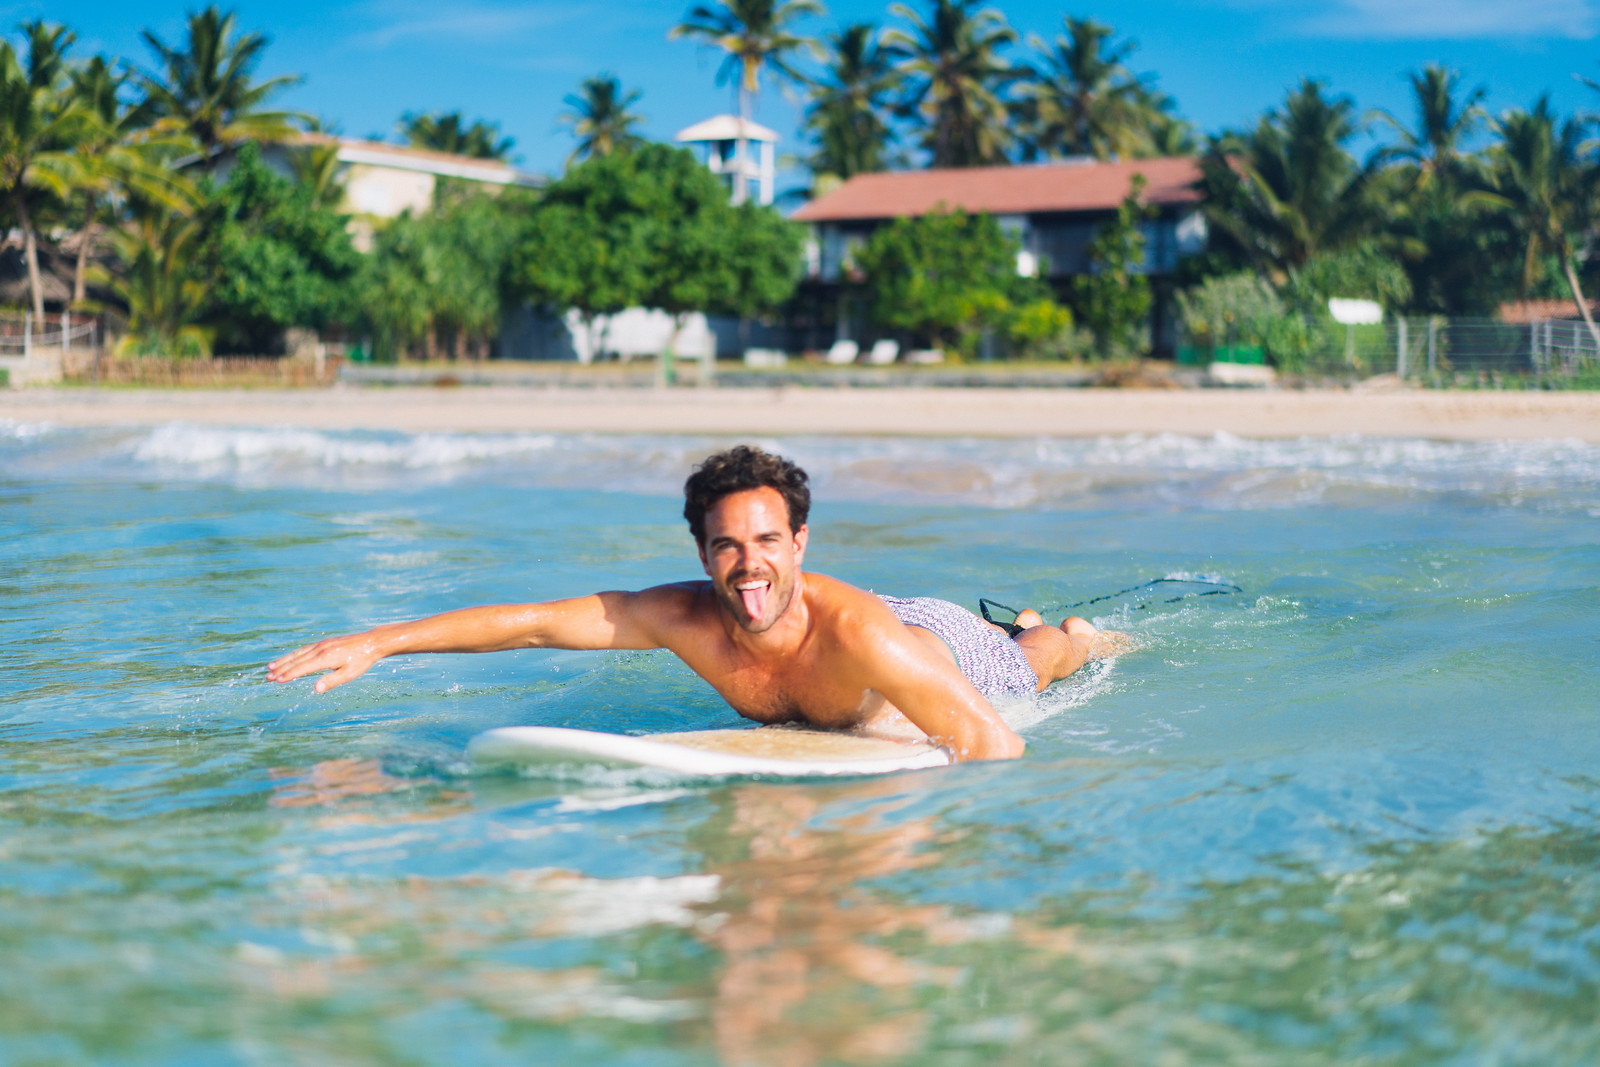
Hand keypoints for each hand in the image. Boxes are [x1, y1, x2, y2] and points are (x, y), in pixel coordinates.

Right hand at [266, 631, 385, 692]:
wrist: (371, 642)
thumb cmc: (361, 660)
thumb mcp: (349, 674)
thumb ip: (332, 681)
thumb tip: (316, 690)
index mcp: (326, 658)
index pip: (303, 668)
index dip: (289, 674)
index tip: (277, 680)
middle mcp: (321, 649)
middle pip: (297, 660)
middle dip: (281, 669)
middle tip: (267, 677)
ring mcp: (321, 644)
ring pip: (298, 653)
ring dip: (284, 660)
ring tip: (271, 667)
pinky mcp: (324, 642)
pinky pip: (305, 649)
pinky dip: (294, 654)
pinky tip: (289, 659)